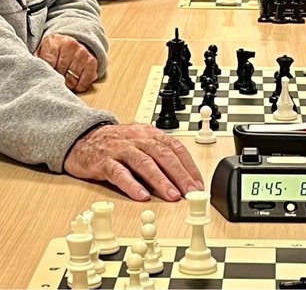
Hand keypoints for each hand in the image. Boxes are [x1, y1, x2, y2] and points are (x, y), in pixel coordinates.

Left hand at [35, 34, 98, 92]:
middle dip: (55, 80)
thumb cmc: (53, 51)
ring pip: (71, 81)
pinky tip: (74, 81)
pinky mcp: (92, 62)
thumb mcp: (42, 51)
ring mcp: (83, 54)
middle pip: (59, 74)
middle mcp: (71, 46)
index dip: (45, 74)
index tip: (44, 76)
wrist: (75, 40)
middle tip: (53, 79)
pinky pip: (84, 83)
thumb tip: (32, 78)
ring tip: (63, 80)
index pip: (47, 64)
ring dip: (66, 85)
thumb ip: (36, 63)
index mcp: (55, 42)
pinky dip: (78, 86)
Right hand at [64, 124, 203, 202]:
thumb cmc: (117, 143)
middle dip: (180, 175)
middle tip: (190, 192)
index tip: (197, 184)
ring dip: (161, 181)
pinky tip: (142, 196)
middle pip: (164, 156)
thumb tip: (181, 176)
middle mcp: (139, 139)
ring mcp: (121, 150)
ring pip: (145, 164)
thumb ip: (158, 155)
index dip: (188, 166)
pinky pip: (119, 173)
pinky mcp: (104, 162)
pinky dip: (132, 185)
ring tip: (172, 195)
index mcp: (151, 134)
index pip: (176, 148)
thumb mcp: (141, 142)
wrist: (84, 137)